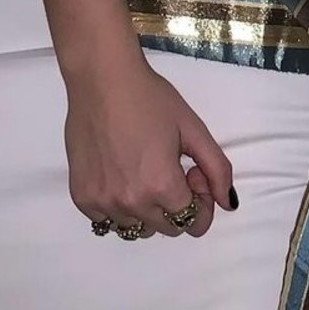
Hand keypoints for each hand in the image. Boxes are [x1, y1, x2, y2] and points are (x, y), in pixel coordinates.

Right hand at [62, 56, 235, 239]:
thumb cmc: (151, 99)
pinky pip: (107, 221)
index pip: (193, 223)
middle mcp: (131, 202)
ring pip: (136, 228)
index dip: (201, 202)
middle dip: (177, 205)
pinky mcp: (81, 197)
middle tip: (171, 167)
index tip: (193, 175)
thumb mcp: (194, 129)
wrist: (103, 80)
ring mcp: (102, 202)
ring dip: (147, 209)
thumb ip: (217, 169)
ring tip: (144, 170)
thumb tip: (227, 203)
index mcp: (162, 186)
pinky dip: (119, 207)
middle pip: (167, 229)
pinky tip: (121, 174)